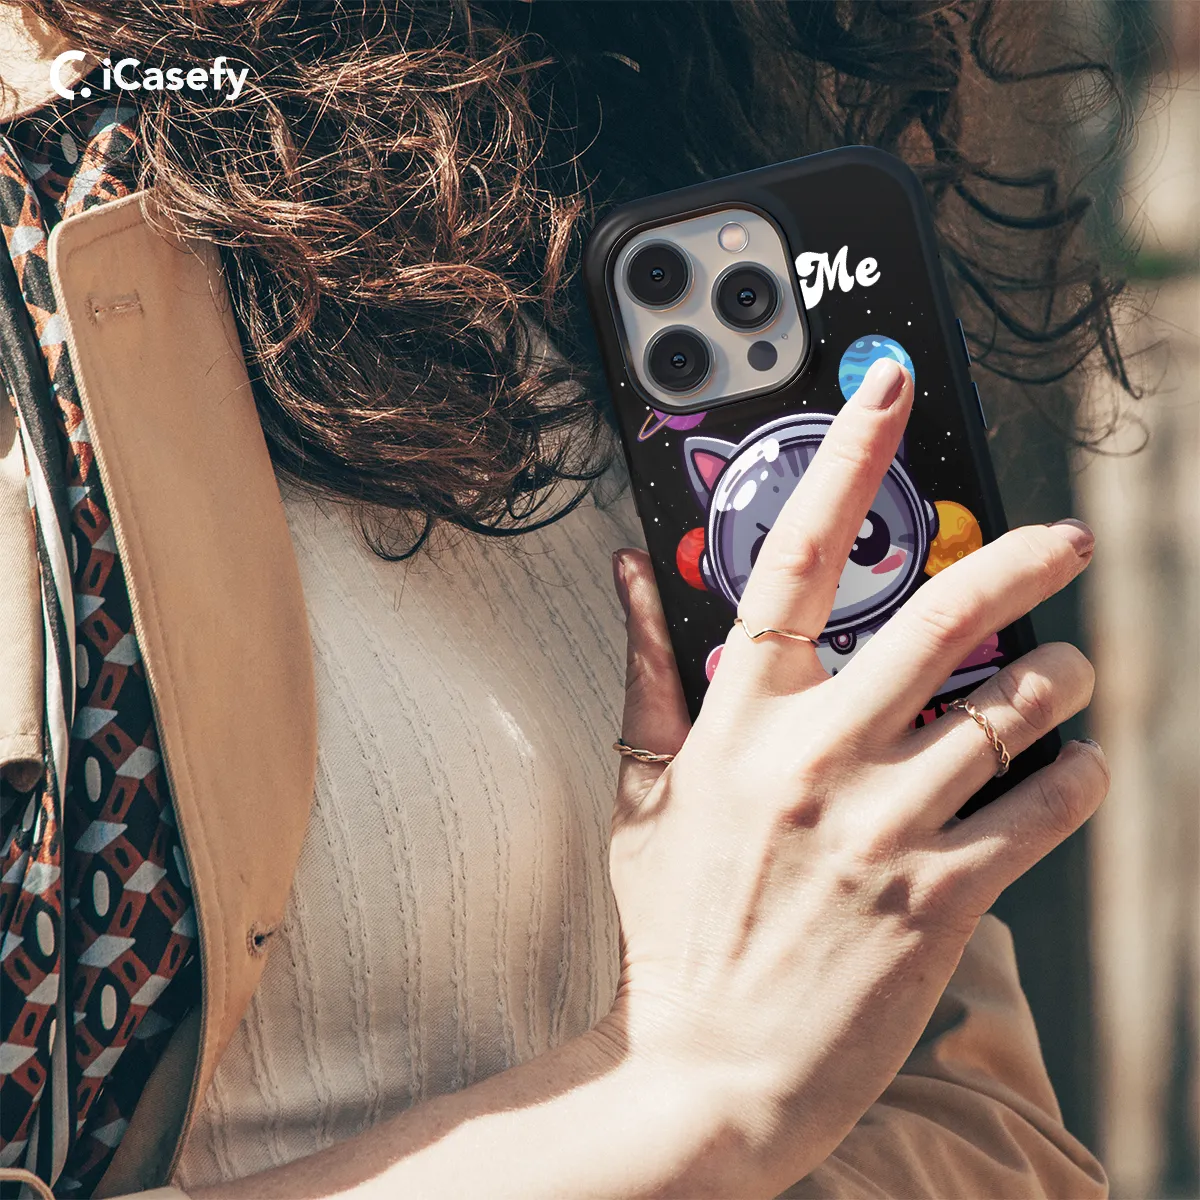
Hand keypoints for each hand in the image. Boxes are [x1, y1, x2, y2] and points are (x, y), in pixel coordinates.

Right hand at [604, 358, 1107, 1195]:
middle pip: (941, 617)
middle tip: (1064, 540)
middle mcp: (817, 756)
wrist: (705, 1069)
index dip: (844, 461)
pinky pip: (1041, 809)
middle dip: (1022, 561)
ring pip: (1011, 711)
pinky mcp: (941, 896)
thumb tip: (629, 572)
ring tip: (1075, 671)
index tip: (887, 393)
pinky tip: (1073, 767)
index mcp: (740, 720)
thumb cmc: (674, 927)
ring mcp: (883, 825)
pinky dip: (1075, 776)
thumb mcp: (643, 792)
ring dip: (1064, 677)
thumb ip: (647, 672)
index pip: (795, 558)